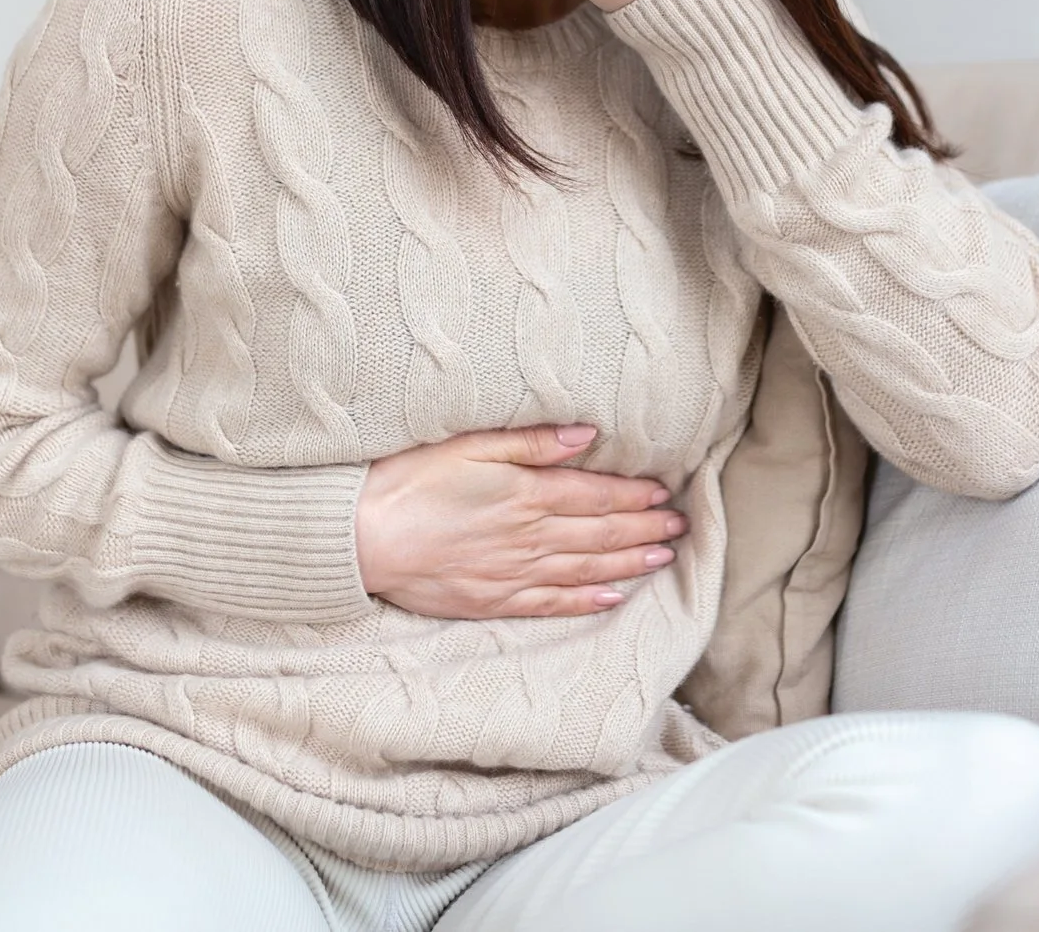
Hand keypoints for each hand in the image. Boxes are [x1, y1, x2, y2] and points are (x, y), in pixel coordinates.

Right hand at [356, 423, 688, 617]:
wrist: (359, 538)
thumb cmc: (407, 481)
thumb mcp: (468, 445)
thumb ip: (530, 442)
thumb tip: (585, 434)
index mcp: (524, 494)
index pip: (595, 496)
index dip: (634, 496)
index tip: (664, 493)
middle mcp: (527, 538)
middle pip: (600, 535)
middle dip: (644, 529)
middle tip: (679, 527)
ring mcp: (512, 574)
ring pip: (585, 570)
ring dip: (628, 564)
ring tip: (662, 558)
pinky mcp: (492, 601)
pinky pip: (551, 604)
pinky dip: (585, 602)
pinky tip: (611, 599)